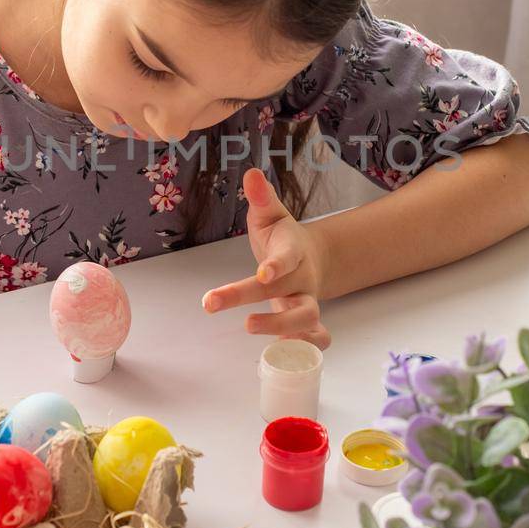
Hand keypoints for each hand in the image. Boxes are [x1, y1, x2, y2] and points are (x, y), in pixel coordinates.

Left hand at [200, 168, 330, 348]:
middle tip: (212, 303)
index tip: (261, 272)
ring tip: (250, 328)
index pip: (287, 258)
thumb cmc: (282, 238)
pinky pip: (316, 338)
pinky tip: (279, 353)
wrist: (311, 259)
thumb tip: (251, 174)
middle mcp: (303, 278)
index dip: (276, 266)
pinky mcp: (307, 322)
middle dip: (251, 299)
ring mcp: (307, 301)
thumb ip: (261, 198)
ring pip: (306, 318)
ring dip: (280, 327)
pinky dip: (306, 347)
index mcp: (294, 251)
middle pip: (285, 291)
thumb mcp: (270, 216)